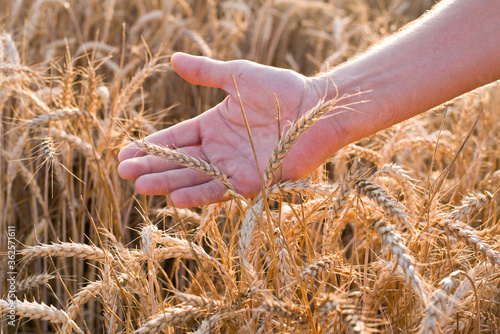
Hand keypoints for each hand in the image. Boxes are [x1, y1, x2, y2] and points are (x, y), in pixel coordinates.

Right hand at [118, 52, 341, 206]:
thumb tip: (172, 59)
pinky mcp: (252, 182)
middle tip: (123, 173)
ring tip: (141, 187)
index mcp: (213, 125)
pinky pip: (220, 191)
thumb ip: (206, 72)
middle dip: (151, 167)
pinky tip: (175, 198)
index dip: (151, 146)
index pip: (176, 139)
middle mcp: (220, 150)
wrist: (316, 108)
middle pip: (179, 161)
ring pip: (194, 178)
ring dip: (168, 183)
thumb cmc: (280, 89)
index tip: (125, 153)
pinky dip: (198, 195)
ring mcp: (234, 168)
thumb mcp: (237, 76)